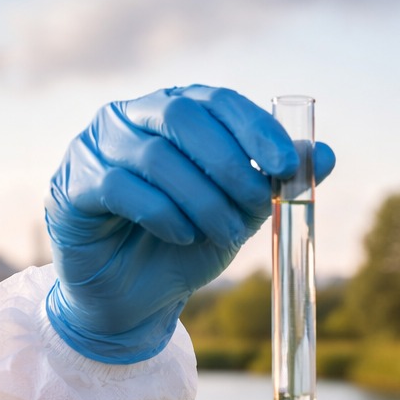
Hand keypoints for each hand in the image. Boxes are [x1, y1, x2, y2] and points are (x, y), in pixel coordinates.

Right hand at [44, 85, 335, 362]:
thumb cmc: (184, 247)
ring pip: (155, 156)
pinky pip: (121, 187)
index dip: (255, 128)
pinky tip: (182, 236)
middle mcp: (131, 118)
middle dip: (229, 162)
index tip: (288, 166)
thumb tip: (326, 154)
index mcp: (175, 112)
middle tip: (256, 204)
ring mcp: (96, 147)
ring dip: (201, 198)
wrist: (134, 299)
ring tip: (223, 234)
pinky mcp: (74, 185)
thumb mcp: (240, 214)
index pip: (217, 100)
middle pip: (182, 115)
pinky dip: (162, 213)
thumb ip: (275, 182)